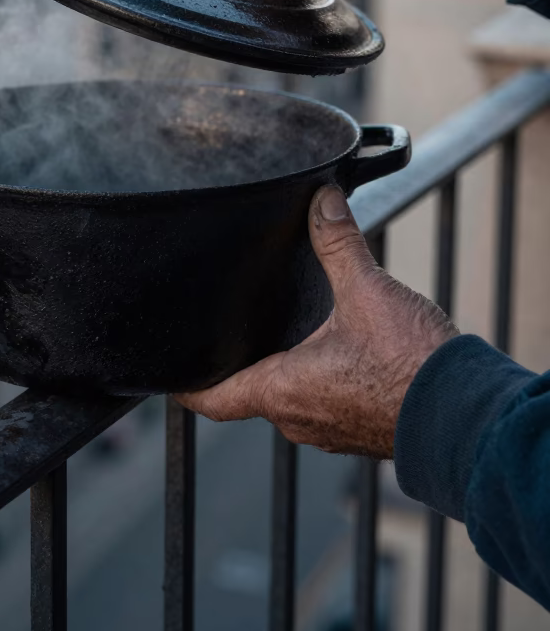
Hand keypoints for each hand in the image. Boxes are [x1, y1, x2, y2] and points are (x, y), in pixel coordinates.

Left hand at [176, 185, 457, 458]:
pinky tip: (326, 350)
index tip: (166, 370)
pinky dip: (313, 379)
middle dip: (238, 362)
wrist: (465, 415)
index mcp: (282, 391)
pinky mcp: (356, 430)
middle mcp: (297, 419)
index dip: (186, 384)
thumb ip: (338, 242)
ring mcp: (327, 430)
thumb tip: (321, 200)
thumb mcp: (367, 291)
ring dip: (280, 369)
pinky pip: (319, 404)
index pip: (212, 399)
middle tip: (225, 328)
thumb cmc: (411, 366)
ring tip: (275, 332)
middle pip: (247, 393)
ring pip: (286, 398)